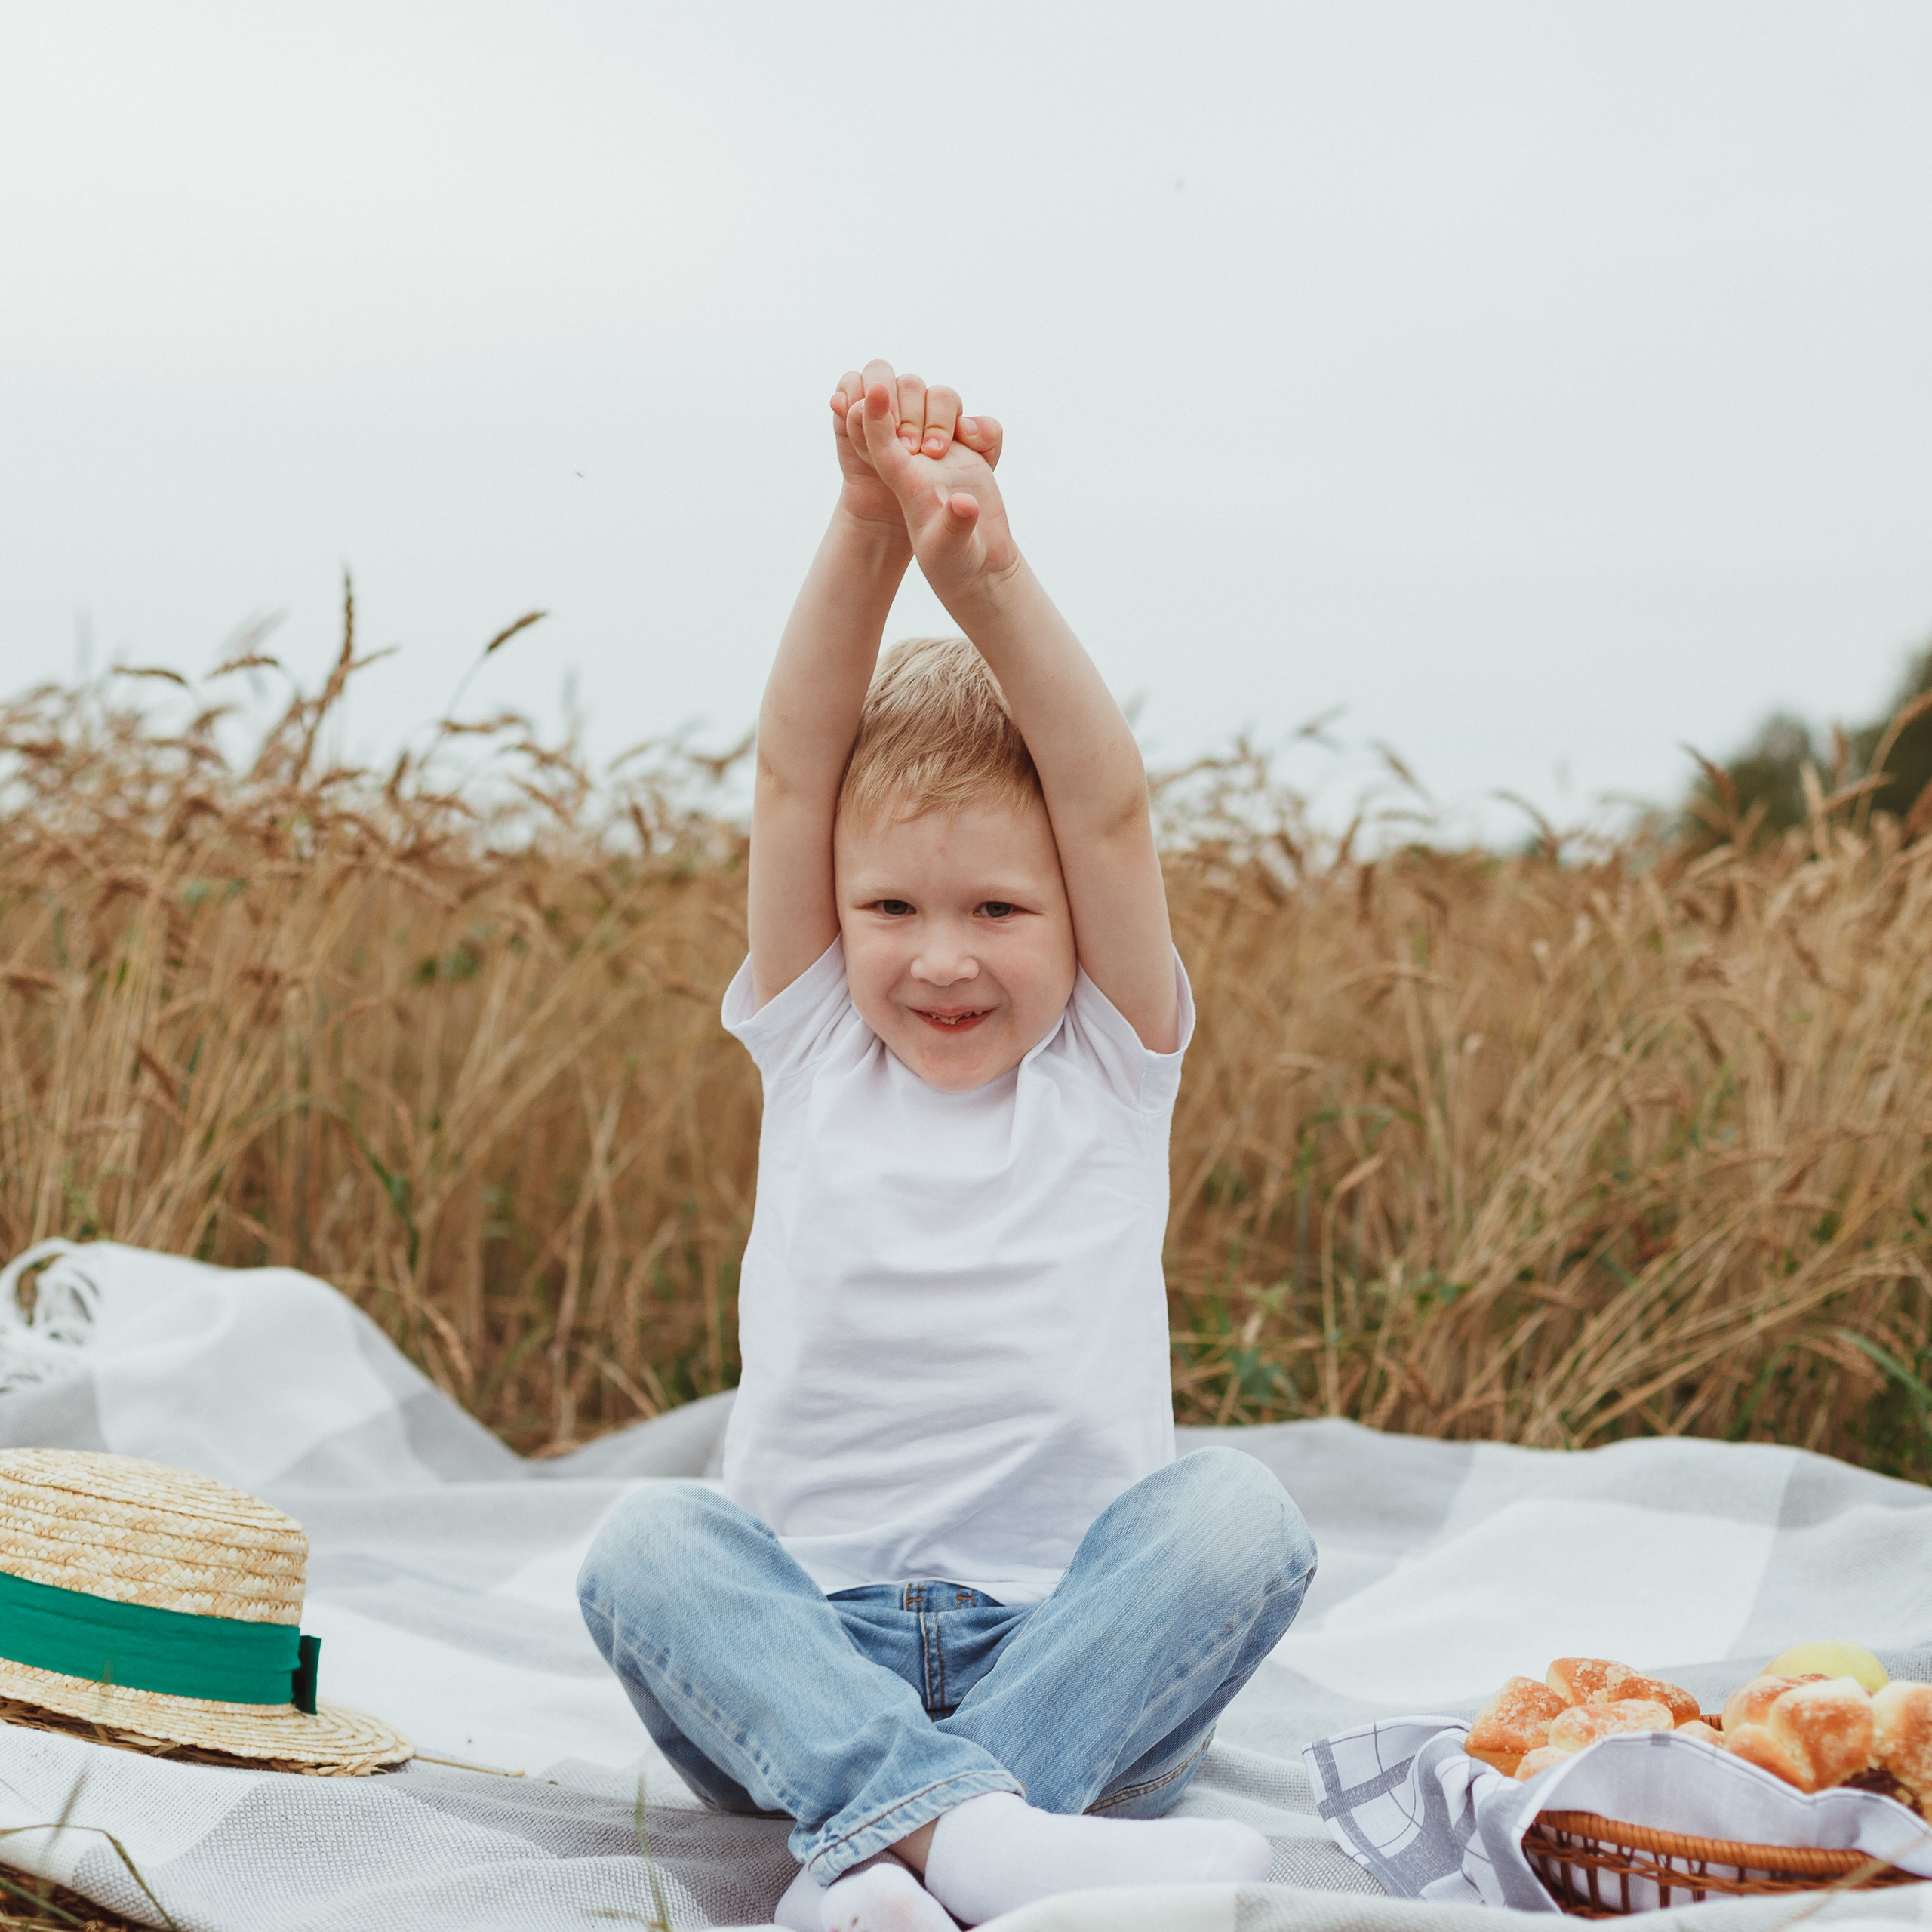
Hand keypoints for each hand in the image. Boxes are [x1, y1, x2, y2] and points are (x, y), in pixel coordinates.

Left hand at [852, 368, 1014, 605]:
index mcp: (904, 480)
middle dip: (913, 411)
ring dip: (945, 413)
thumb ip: (955, 525)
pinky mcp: (972, 452)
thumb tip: (963, 503)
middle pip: (904, 406)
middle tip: (933, 450)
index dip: (874, 416)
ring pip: (938, 401)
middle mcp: (920, 459)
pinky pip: (974, 421)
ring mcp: (947, 452)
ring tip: (960, 444)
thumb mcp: (952, 550)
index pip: (881, 442)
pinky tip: (984, 452)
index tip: (875, 389)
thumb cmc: (956, 563)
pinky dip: (983, 428)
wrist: (980, 562)